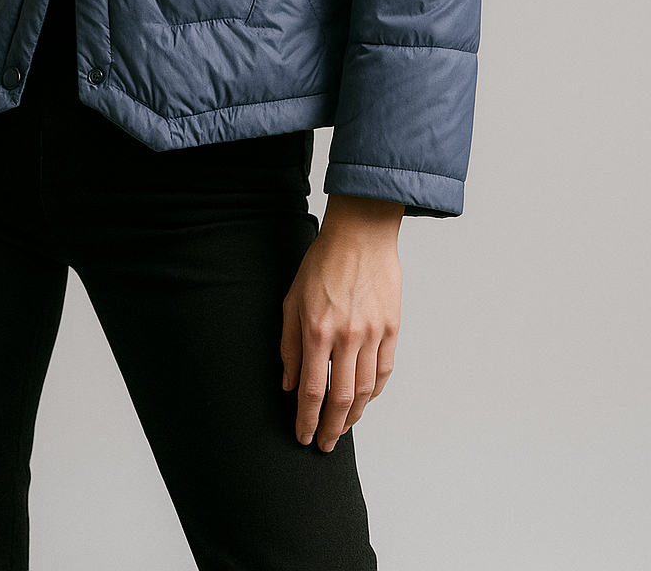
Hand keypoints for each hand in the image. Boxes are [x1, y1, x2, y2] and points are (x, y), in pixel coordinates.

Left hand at [280, 194, 402, 450]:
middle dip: (331, 428)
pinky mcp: (391, 328)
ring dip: (354, 416)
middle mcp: (346, 337)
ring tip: (342, 427)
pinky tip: (365, 399)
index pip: (311, 390)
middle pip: (342, 399)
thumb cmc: (323, 263)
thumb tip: (288, 384)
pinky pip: (384, 371)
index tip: (302, 436)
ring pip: (366, 390)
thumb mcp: (292, 300)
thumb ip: (288, 345)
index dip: (306, 419)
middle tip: (324, 444)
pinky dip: (374, 392)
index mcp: (317, 330)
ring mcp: (372, 334)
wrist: (361, 235)